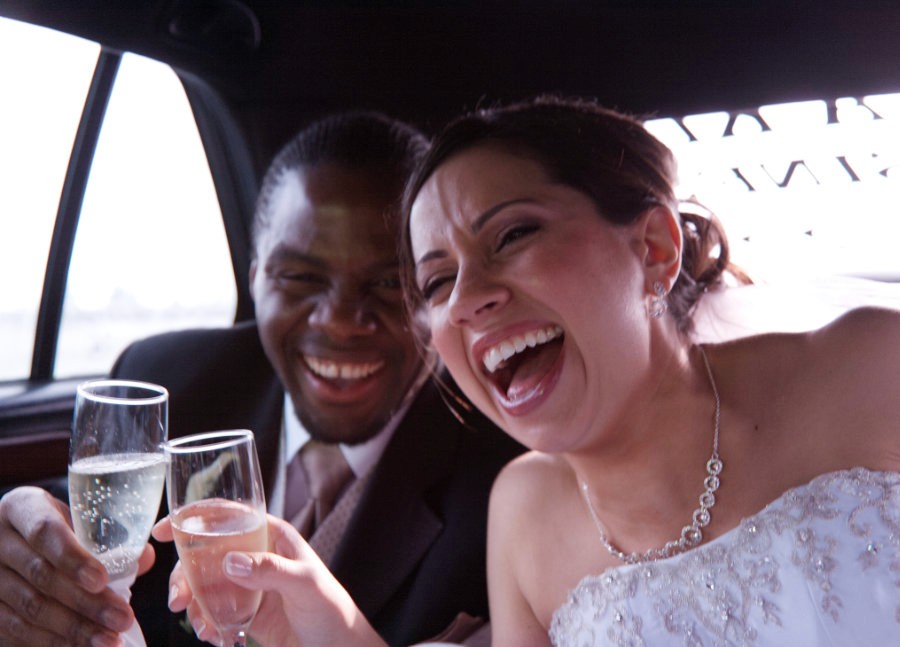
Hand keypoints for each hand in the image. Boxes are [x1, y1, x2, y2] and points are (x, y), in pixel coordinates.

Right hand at [0, 486, 152, 646]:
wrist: (13, 545)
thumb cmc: (54, 529)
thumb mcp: (75, 519)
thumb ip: (109, 537)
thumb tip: (145, 557)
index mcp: (21, 508)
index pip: (44, 532)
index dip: (73, 558)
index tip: (102, 580)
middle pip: (41, 576)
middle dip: (85, 602)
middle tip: (121, 618)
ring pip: (29, 608)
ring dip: (73, 629)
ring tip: (109, 640)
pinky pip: (16, 630)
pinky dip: (51, 642)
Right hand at [153, 514, 386, 646]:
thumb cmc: (330, 608)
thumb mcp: (305, 583)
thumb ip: (270, 570)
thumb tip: (230, 562)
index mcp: (270, 535)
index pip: (228, 516)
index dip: (193, 517)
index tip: (164, 531)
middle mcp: (254, 554)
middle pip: (205, 553)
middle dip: (184, 576)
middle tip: (177, 601)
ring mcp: (246, 583)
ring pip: (203, 585)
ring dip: (194, 606)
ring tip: (204, 629)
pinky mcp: (243, 610)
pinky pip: (213, 612)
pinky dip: (206, 624)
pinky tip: (217, 637)